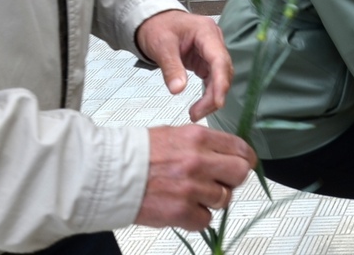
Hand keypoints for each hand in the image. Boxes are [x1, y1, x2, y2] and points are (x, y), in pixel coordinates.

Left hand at [135, 10, 232, 121]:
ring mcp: (212, 51)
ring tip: (196, 113)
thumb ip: (171, 67)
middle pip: (223, 71)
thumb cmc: (158, 27)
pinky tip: (200, 105)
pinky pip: (213, 79)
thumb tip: (178, 90)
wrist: (154, 21)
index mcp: (206, 32)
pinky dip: (208, 93)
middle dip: (214, 94)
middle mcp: (214, 41)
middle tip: (197, 113)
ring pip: (221, 77)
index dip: (220, 82)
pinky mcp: (207, 61)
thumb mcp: (161, 46)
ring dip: (212, 96)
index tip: (217, 102)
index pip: (219, 59)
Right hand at [135, 125, 256, 230]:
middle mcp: (199, 161)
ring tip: (193, 195)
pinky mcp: (180, 212)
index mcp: (199, 137)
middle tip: (220, 182)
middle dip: (233, 180)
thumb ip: (203, 144)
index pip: (240, 149)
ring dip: (212, 200)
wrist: (108, 173)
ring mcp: (191, 188)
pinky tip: (184, 209)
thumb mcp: (175, 134)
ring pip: (224, 199)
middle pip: (240, 174)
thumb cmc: (138, 153)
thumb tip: (225, 154)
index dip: (245, 159)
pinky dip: (197, 217)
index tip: (243, 164)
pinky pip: (205, 220)